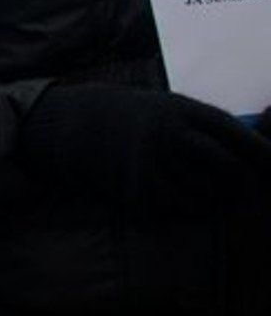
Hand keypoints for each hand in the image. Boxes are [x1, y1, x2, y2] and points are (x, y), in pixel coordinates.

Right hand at [22, 84, 270, 203]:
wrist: (64, 126)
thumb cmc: (121, 115)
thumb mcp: (159, 107)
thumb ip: (196, 125)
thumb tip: (247, 150)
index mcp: (173, 107)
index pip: (230, 131)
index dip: (259, 149)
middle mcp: (163, 133)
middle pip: (225, 165)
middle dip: (243, 181)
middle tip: (248, 187)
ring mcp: (148, 163)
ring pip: (207, 191)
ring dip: (222, 198)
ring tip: (225, 198)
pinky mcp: (136, 189)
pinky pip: (182, 206)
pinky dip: (195, 208)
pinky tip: (196, 205)